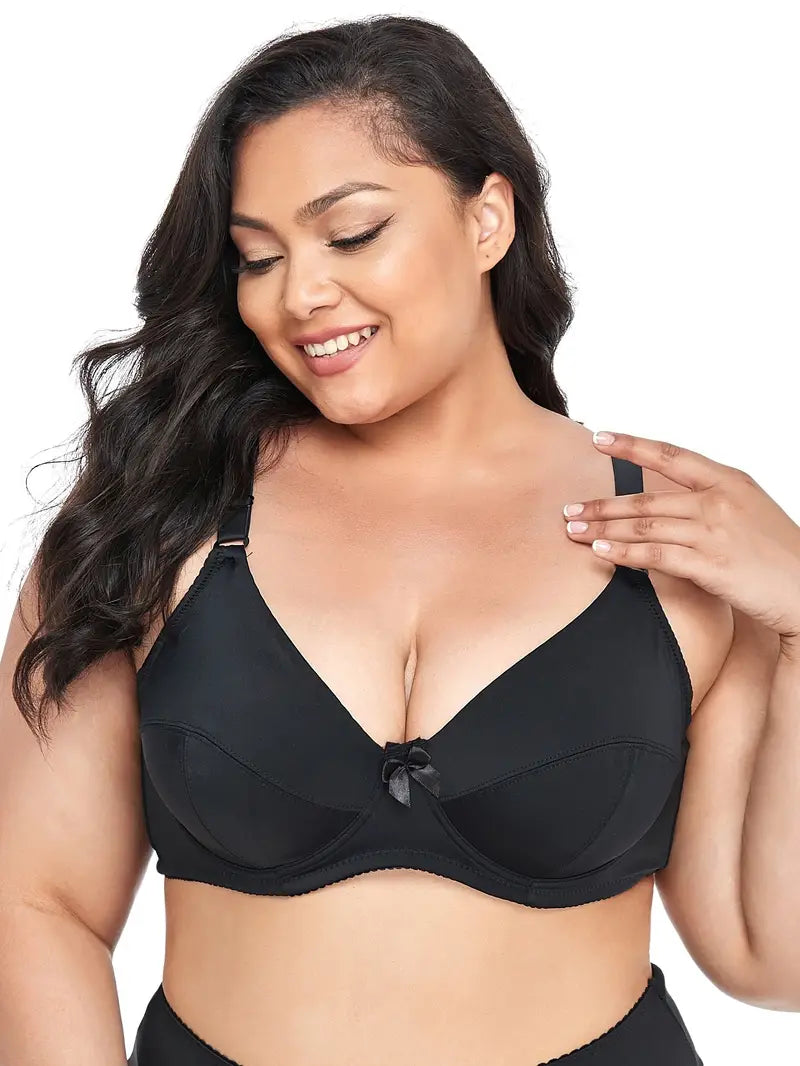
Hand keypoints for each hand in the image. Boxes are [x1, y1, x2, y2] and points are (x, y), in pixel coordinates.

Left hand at [561, 430, 799, 640]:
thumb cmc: (778, 554)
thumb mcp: (748, 512)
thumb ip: (709, 502)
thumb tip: (666, 504)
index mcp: (729, 480)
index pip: (672, 456)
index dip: (632, 446)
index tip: (600, 438)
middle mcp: (719, 501)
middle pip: (646, 497)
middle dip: (602, 503)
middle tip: (569, 508)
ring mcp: (714, 532)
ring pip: (644, 524)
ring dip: (603, 528)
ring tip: (574, 530)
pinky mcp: (710, 565)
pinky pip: (656, 555)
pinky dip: (624, 552)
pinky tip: (602, 551)